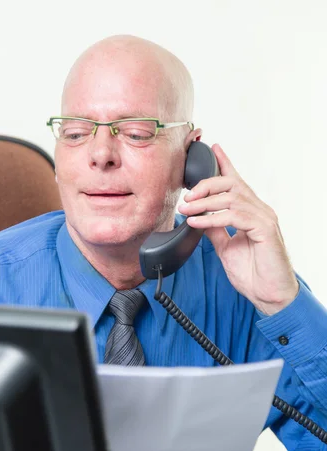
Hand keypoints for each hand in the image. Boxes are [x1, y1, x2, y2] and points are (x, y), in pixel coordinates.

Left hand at [178, 144, 298, 315]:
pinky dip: (213, 218)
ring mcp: (264, 218)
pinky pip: (235, 216)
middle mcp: (260, 211)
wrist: (269, 295)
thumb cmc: (254, 274)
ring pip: (231, 198)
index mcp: (251, 213)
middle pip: (231, 185)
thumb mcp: (227, 248)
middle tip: (187, 196)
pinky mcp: (265, 230)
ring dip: (205, 203)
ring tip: (187, 210)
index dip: (225, 164)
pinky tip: (198, 222)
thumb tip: (200, 218)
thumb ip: (216, 231)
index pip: (237, 182)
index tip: (213, 149)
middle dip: (206, 186)